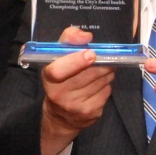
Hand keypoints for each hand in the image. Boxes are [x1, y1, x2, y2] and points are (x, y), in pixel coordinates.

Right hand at [40, 27, 115, 154]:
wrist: (60, 117)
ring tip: (101, 71)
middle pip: (88, 74)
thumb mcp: (57, 56)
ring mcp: (76, 106)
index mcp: (49, 78)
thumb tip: (87, 37)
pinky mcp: (91, 113)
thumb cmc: (60, 79)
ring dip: (106, 73)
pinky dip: (106, 85)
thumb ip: (69, 39)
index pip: (58, 71)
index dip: (76, 61)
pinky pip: (106, 92)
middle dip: (101, 64)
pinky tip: (100, 85)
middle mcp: (59, 95)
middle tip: (105, 58)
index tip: (91, 54)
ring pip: (101, 82)